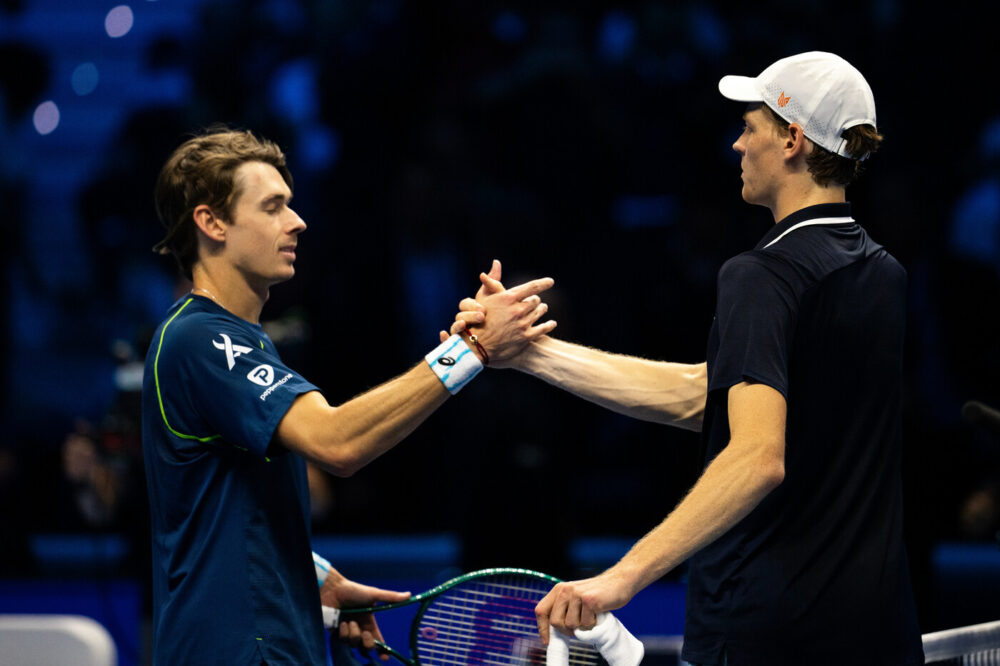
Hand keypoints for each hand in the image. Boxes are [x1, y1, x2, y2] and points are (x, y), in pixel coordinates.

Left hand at [321, 569, 409, 660]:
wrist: (333, 589)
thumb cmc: (354, 590)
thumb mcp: (374, 594)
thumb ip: (391, 597)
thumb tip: (409, 595)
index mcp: (369, 623)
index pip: (378, 641)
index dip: (382, 651)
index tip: (385, 658)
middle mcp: (359, 629)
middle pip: (366, 647)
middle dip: (367, 643)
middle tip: (365, 633)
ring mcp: (348, 631)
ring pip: (353, 644)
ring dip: (353, 633)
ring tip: (350, 621)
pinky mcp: (336, 633)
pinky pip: (342, 641)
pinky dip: (343, 632)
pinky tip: (341, 622)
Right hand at [438, 260, 556, 367]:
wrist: (476, 345)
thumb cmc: (477, 319)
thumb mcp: (483, 297)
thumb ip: (493, 280)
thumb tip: (497, 262)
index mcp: (509, 298)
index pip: (532, 287)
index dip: (543, 283)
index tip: (550, 281)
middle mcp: (518, 310)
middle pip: (536, 300)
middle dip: (535, 301)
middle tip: (535, 302)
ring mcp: (523, 324)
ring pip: (540, 312)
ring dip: (541, 310)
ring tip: (541, 310)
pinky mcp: (526, 337)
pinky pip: (544, 328)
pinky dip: (549, 325)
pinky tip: (551, 323)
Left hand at [534, 570, 633, 644]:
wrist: (619, 581)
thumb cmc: (598, 594)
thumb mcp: (575, 598)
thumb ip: (564, 609)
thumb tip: (554, 632)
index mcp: (559, 590)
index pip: (541, 610)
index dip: (542, 628)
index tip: (547, 641)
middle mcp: (565, 590)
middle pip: (555, 622)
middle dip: (566, 631)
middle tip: (578, 628)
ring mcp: (576, 594)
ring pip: (571, 625)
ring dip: (582, 627)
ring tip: (591, 616)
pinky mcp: (589, 600)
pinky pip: (585, 624)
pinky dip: (593, 624)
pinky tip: (598, 613)